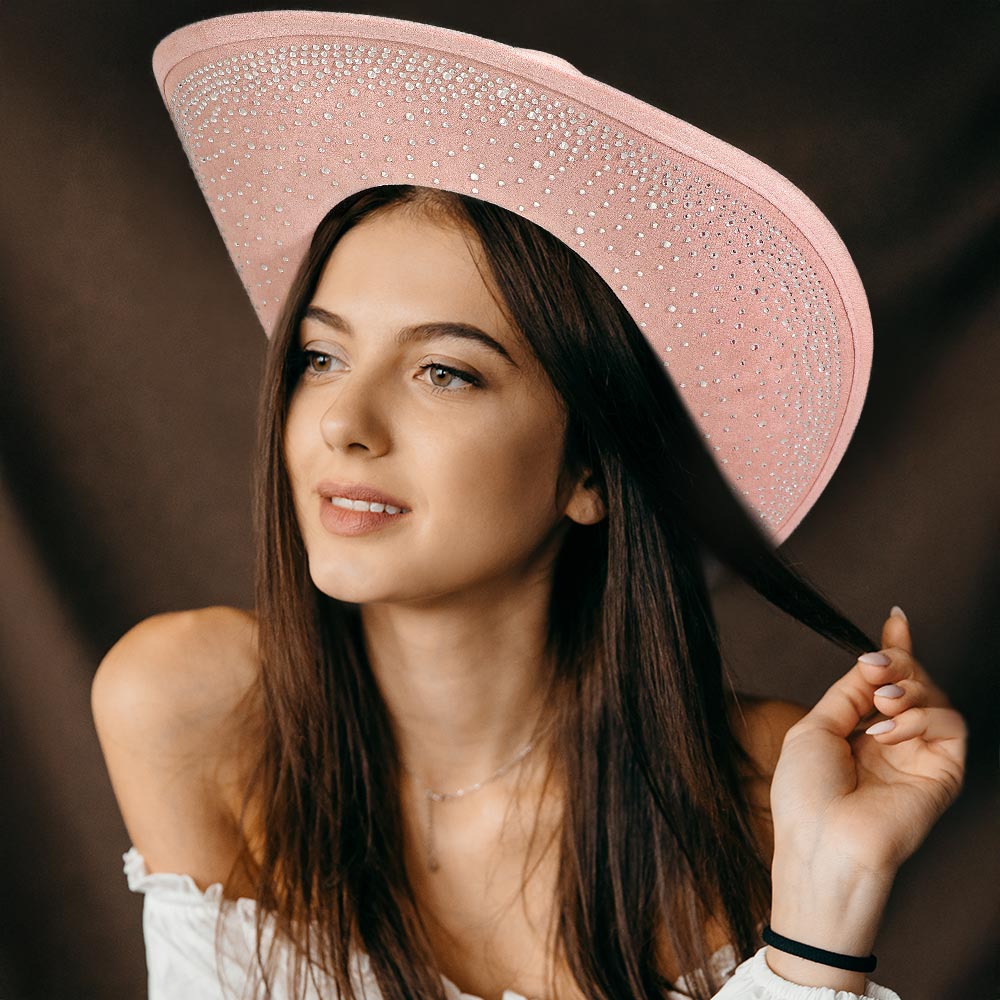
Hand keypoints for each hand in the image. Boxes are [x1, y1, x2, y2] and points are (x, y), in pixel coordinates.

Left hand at [769, 609, 967, 881]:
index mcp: (858, 734)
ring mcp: (918, 758)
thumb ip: (847, 693)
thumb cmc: (806, 796)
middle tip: (877, 665)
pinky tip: (890, 730)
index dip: (893, 651)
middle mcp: (892, 743)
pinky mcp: (943, 773)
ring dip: (908, 688)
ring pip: (935, 699)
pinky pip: (949, 725)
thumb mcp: (814, 729)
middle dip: (897, 663)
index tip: (895, 620)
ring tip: (881, 703)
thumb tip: (871, 662)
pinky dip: (921, 715)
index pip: (885, 684)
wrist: (822, 844)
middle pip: (911, 684)